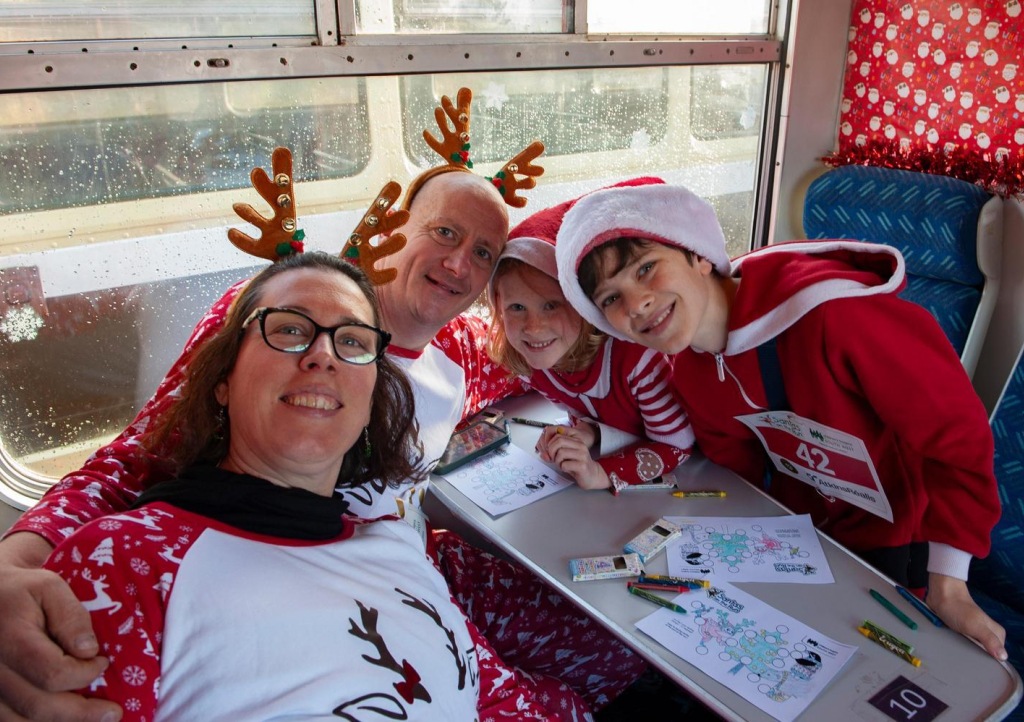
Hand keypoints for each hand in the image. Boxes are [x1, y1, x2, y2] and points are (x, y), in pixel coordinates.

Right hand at [0, 533, 119, 721]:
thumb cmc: (21, 590)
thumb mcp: (49, 587)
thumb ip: (71, 617)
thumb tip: (89, 651)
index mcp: (11, 639)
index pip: (52, 672)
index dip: (83, 674)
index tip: (103, 662)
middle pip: (37, 705)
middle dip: (80, 713)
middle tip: (113, 713)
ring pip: (22, 719)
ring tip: (94, 720)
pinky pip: (10, 720)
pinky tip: (64, 719)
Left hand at [536, 425, 609, 489]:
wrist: (592, 475)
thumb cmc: (578, 465)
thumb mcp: (567, 455)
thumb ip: (556, 452)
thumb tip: (542, 454)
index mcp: (576, 441)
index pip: (558, 436)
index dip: (550, 445)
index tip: (549, 453)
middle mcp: (580, 446)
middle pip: (559, 442)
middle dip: (551, 451)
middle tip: (553, 459)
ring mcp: (582, 455)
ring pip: (560, 453)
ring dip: (557, 461)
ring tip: (561, 464)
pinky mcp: (582, 466)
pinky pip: (565, 465)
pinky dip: (562, 468)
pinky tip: (567, 469)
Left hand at [926, 572, 1007, 660]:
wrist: (941, 595)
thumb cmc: (958, 608)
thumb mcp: (975, 626)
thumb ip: (989, 640)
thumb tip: (1003, 656)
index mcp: (997, 633)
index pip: (999, 656)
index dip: (990, 661)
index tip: (980, 665)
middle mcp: (988, 633)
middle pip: (986, 654)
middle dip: (977, 657)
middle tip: (967, 658)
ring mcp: (975, 633)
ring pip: (974, 650)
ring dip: (966, 651)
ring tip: (958, 652)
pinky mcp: (964, 632)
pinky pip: (964, 645)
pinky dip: (959, 646)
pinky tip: (954, 647)